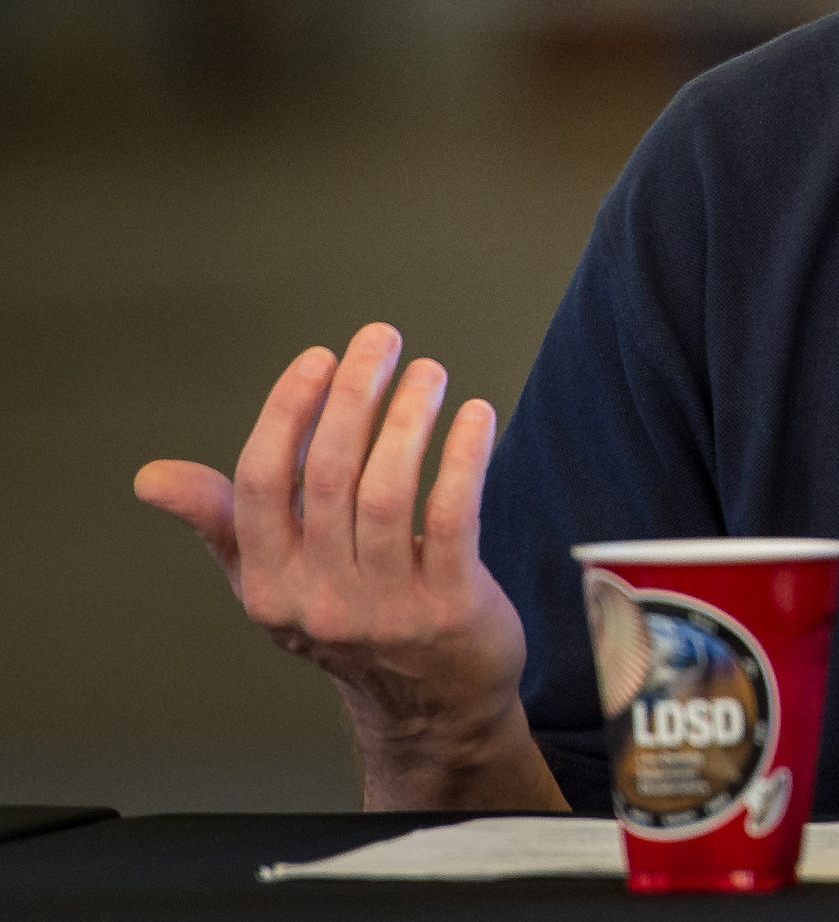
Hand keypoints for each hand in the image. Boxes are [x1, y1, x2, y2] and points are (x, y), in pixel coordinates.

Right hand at [135, 322, 563, 810]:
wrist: (428, 708)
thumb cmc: (352, 623)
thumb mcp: (275, 582)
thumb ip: (224, 521)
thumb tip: (152, 478)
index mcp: (270, 584)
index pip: (260, 484)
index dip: (287, 413)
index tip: (319, 358)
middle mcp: (320, 599)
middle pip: (330, 476)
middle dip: (354, 395)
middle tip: (380, 341)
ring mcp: (386, 607)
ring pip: (388, 491)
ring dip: (409, 418)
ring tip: (427, 373)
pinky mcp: (449, 607)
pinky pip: (452, 516)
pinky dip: (463, 458)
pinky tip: (474, 416)